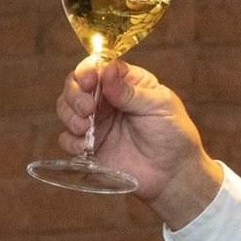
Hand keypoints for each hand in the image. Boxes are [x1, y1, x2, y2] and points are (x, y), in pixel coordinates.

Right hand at [56, 56, 225, 226]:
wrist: (174, 174)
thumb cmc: (174, 134)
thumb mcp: (159, 106)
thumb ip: (130, 91)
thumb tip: (105, 71)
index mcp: (126, 82)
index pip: (97, 66)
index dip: (87, 70)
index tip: (87, 81)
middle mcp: (106, 99)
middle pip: (75, 85)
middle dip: (74, 94)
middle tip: (86, 108)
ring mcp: (97, 122)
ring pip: (66, 108)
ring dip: (69, 115)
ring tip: (84, 127)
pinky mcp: (90, 146)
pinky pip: (67, 139)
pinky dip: (70, 140)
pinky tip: (85, 146)